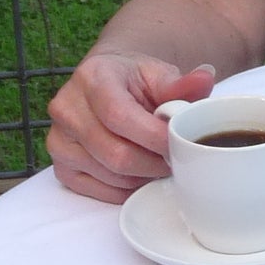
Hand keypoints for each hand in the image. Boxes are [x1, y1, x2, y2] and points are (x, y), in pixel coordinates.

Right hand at [46, 53, 217, 200]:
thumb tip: (205, 78)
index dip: (155, 138)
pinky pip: (99, 191)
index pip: (120, 117)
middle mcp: (66, 108)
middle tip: (176, 158)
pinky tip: (140, 172)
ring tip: (158, 161)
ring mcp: (59, 140)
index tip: (181, 143)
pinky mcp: (60, 166)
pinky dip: (127, 188)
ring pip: (110, 175)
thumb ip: (182, 83)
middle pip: (116, 154)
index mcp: (92, 77)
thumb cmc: (136, 81)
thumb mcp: (159, 74)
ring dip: (144, 176)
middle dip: (155, 163)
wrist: (107, 84)